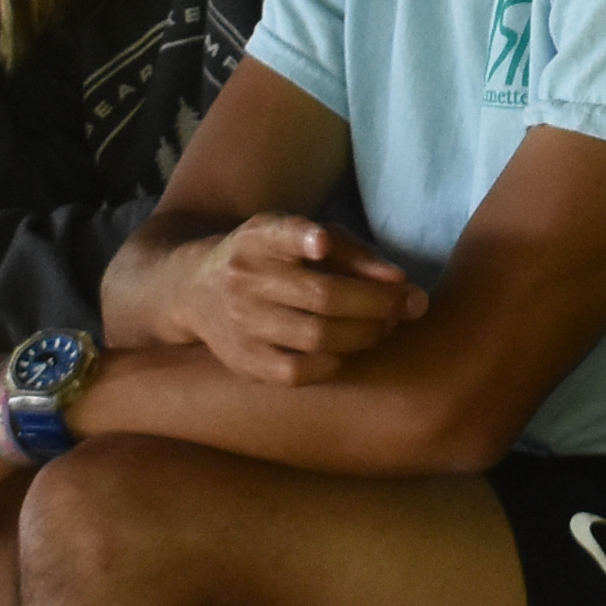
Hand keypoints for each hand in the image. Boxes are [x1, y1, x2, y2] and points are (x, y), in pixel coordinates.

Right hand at [162, 215, 427, 385]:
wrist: (196, 290)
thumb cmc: (274, 259)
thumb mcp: (304, 237)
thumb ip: (354, 253)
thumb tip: (401, 282)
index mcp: (258, 238)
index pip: (278, 234)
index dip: (300, 237)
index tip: (320, 242)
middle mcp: (244, 279)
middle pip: (322, 295)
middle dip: (379, 302)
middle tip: (409, 303)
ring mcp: (240, 324)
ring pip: (316, 337)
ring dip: (365, 334)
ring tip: (386, 325)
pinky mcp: (243, 361)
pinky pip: (299, 371)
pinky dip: (334, 362)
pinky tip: (347, 349)